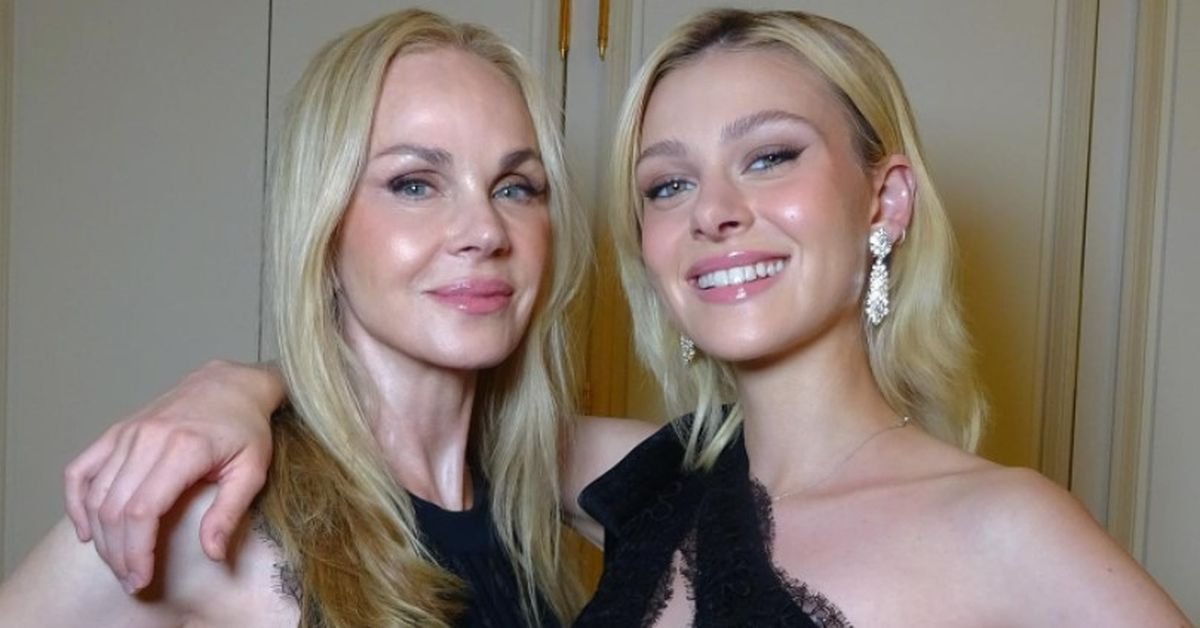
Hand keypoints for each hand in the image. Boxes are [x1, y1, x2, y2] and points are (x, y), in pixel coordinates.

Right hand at [63, 360, 282, 592]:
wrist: (231, 385)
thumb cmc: (245, 429)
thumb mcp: (252, 471)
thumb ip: (229, 512)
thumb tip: (211, 554)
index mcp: (183, 449)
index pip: (142, 510)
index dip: (136, 550)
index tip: (141, 577)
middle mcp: (148, 438)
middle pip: (115, 508)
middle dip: (118, 552)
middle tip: (131, 579)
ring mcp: (128, 433)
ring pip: (96, 494)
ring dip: (100, 535)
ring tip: (117, 563)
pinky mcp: (117, 432)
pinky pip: (81, 469)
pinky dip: (76, 501)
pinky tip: (86, 529)